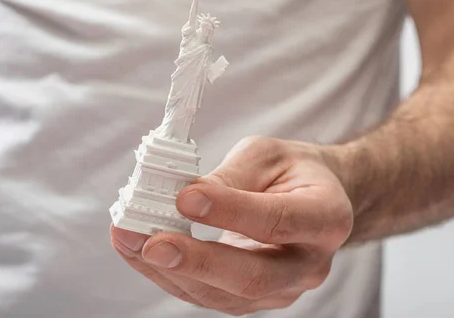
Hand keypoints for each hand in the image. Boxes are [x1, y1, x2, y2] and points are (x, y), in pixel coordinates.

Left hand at [111, 136, 352, 315]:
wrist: (313, 197)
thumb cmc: (292, 170)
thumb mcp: (267, 156)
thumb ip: (231, 177)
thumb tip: (185, 197)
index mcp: (325, 217)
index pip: (278, 221)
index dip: (231, 212)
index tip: (186, 198)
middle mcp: (308, 263)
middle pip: (253, 277)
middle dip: (197, 262)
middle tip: (152, 243)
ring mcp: (281, 288)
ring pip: (224, 294)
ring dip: (171, 271)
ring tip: (129, 240)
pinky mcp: (253, 297)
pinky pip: (209, 294)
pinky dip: (169, 275)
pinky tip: (138, 251)